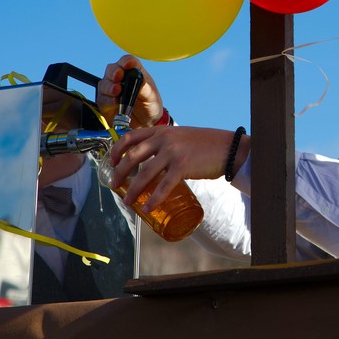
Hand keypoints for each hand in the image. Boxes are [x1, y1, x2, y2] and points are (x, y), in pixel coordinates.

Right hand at [96, 54, 164, 127]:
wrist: (147, 122)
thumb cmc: (150, 104)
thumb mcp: (151, 95)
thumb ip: (144, 86)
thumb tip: (139, 78)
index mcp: (133, 72)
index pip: (127, 61)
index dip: (126, 62)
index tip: (128, 65)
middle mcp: (120, 78)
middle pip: (112, 69)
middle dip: (114, 72)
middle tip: (118, 77)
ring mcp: (110, 90)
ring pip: (104, 84)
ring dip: (109, 87)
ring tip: (117, 91)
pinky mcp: (105, 103)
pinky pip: (102, 99)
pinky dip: (108, 100)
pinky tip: (115, 102)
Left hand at [107, 126, 250, 210]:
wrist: (227, 147)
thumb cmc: (206, 144)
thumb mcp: (181, 136)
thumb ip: (167, 143)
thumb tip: (154, 160)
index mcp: (162, 131)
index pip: (131, 137)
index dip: (117, 149)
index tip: (111, 161)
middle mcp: (164, 139)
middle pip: (132, 156)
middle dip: (120, 173)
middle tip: (115, 185)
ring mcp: (173, 152)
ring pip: (145, 174)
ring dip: (133, 190)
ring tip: (128, 201)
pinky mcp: (183, 166)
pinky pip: (164, 186)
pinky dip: (154, 199)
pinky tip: (148, 208)